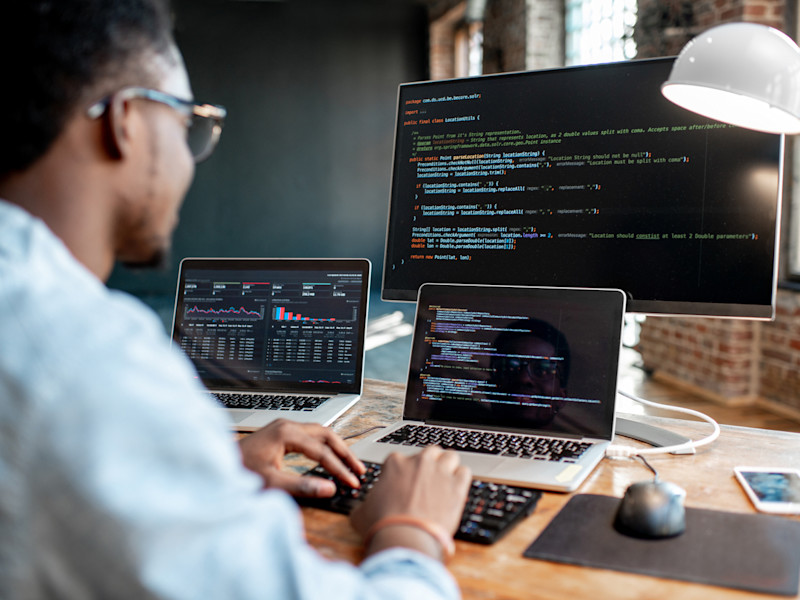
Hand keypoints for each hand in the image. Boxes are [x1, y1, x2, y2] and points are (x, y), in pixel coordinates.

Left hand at [238, 419, 364, 497]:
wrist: (216, 465)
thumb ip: (302, 486)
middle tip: (359, 470)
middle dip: (344, 453)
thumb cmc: (238, 472)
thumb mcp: (271, 483)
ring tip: (350, 464)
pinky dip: (324, 446)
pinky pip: (310, 436)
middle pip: (326, 435)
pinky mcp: (279, 434)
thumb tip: (329, 488)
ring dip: (336, 448)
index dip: (339, 468)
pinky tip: (329, 457)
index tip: (352, 482)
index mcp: (286, 433)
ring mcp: (283, 428)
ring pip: (319, 433)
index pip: (322, 451)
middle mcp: (286, 425)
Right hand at [350, 446, 470, 558]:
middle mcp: (419, 461)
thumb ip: (363, 504)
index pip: (403, 459)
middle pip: (430, 452)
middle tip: (428, 481)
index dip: (405, 472)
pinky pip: (465, 472)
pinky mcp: (457, 485)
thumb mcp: (361, 513)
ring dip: (448, 466)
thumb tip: (361, 509)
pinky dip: (462, 479)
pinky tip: (457, 490)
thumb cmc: (382, 525)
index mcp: (395, 463)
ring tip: (446, 481)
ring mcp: (440, 471)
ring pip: (450, 456)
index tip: (406, 484)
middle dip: (430, 464)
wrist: (405, 537)